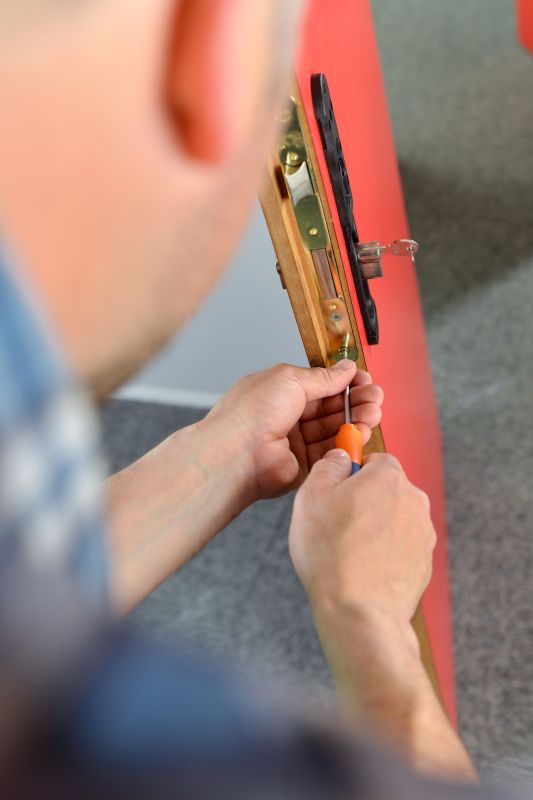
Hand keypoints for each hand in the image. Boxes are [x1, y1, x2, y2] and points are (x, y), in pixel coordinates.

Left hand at [204, 361, 382, 500]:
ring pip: (335, 430)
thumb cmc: (250, 413)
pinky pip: (332, 453)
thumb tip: (345, 368)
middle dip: (356, 401)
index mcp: (282, 392)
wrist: (235, 453)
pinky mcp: (303, 466)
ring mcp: (296, 442)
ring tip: (372, 414)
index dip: (345, 383)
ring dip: (357, 421)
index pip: (322, 386)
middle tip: (374, 398)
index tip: (363, 380)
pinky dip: (349, 443)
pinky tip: (361, 433)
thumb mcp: (290, 379)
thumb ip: (322, 377)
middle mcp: (289, 416)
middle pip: (332, 408)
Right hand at [289, 450, 435, 625]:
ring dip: (375, 527)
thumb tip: (340, 457)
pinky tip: (363, 568)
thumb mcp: (312, 497)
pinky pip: (401, 547)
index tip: (337, 490)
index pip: (374, 458)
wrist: (360, 612)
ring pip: (394, 518)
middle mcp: (414, 500)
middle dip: (364, 501)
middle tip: (336, 523)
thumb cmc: (332, 554)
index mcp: (388, 477)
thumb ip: (328, 466)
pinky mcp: (425, 562)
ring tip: (347, 551)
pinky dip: (385, 552)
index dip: (352, 473)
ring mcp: (423, 533)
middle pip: (386, 489)